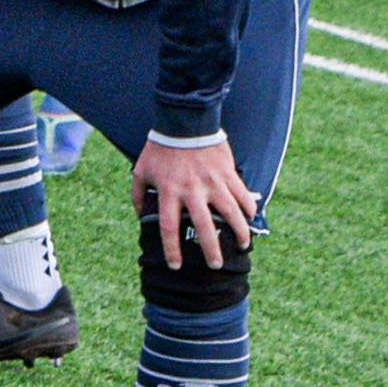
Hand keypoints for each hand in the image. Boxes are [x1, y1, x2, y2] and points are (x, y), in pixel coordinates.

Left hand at [130, 137, 256, 270]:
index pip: (169, 228)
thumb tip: (138, 215)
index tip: (176, 266)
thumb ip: (137, 193)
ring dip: (239, 232)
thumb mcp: (140, 170)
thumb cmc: (160, 147)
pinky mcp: (227, 172)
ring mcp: (212, 181)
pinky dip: (248, 207)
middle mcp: (191, 190)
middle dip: (211, 250)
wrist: (184, 120)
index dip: (172, 249)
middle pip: (203, 227)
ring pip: (230, 212)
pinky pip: (241, 193)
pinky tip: (250, 217)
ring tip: (242, 245)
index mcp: (168, 191)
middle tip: (215, 265)